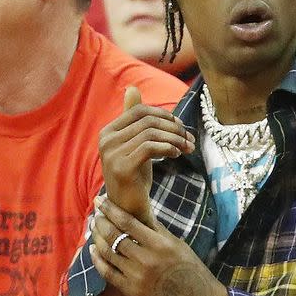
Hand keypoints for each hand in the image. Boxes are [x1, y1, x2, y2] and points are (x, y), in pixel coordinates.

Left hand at [89, 196, 228, 295]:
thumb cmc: (192, 271)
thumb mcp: (179, 245)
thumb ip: (158, 231)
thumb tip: (141, 213)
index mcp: (161, 244)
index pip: (128, 222)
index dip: (111, 210)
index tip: (100, 201)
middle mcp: (146, 259)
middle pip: (114, 236)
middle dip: (101, 222)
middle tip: (95, 213)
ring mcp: (136, 276)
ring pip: (107, 252)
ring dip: (96, 238)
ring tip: (93, 229)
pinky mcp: (131, 291)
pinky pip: (107, 273)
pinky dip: (97, 260)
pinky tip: (93, 250)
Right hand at [98, 87, 193, 226]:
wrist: (129, 206)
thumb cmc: (135, 174)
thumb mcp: (135, 143)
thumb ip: (135, 119)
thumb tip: (132, 88)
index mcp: (108, 131)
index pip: (141, 111)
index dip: (165, 116)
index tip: (181, 127)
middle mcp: (106, 140)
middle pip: (148, 121)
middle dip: (174, 128)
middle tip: (189, 138)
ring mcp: (112, 154)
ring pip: (152, 134)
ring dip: (176, 139)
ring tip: (187, 148)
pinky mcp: (122, 167)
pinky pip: (151, 148)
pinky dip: (169, 148)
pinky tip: (177, 154)